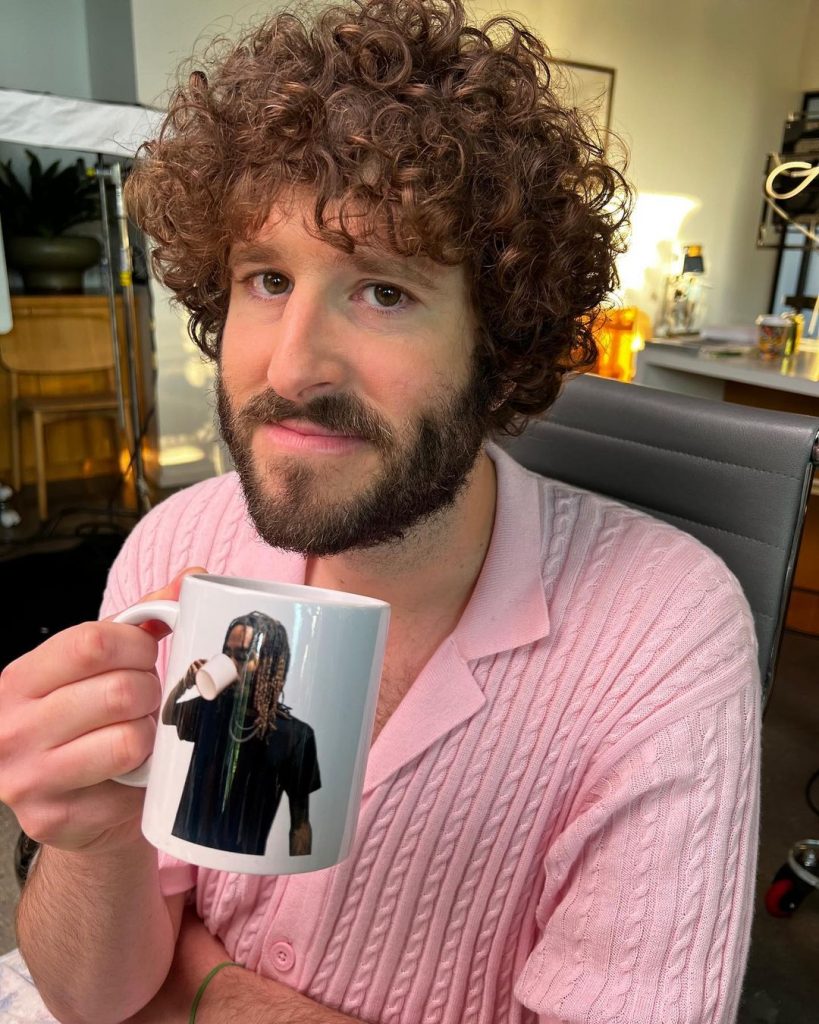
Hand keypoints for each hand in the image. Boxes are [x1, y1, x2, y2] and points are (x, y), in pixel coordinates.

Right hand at [0, 566, 205, 854]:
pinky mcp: (54, 818)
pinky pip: (131, 781)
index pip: (92, 642)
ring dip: (149, 733)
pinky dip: (145, 772)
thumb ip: (140, 620)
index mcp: (18, 680)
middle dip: (150, 691)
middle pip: (119, 691)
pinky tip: (131, 771)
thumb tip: (193, 578)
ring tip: (137, 733)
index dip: (137, 645)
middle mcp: (10, 729)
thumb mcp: (99, 667)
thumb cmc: (88, 724)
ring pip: (130, 739)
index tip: (146, 655)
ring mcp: (29, 778)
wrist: (74, 808)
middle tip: (144, 701)